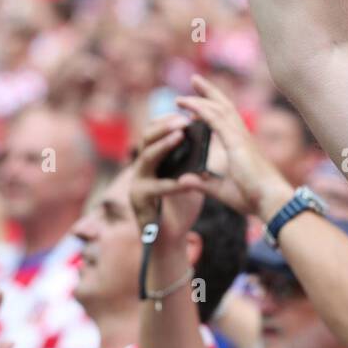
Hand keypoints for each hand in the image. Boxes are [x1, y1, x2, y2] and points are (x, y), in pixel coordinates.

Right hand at [130, 114, 207, 244]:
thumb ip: (194, 157)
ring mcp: (138, 182)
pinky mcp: (140, 200)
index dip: (168, 118)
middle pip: (147, 137)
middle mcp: (142, 167)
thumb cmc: (180, 205)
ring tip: (180, 136)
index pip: (155, 130)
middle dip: (165, 126)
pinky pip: (156, 188)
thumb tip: (208, 132)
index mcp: (154, 158)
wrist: (170, 237)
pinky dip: (173, 183)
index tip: (186, 110)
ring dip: (164, 145)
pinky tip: (188, 180)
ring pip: (147, 157)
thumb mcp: (189, 175)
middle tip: (184, 119)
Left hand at [175, 74, 293, 219]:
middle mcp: (241, 137)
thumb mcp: (221, 189)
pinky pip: (216, 121)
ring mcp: (240, 138)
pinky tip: (189, 105)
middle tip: (194, 79)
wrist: (270, 201)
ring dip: (203, 96)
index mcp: (240, 145)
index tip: (195, 103)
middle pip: (224, 106)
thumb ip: (202, 183)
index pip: (224, 119)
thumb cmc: (253, 197)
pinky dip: (202, 110)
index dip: (210, 108)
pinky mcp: (236, 143)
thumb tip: (183, 180)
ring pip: (220, 108)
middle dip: (209, 92)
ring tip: (190, 84)